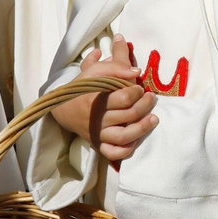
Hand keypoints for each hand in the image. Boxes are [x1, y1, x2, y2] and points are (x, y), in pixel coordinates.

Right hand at [51, 39, 158, 160]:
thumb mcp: (96, 70)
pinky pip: (113, 153)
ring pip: (124, 137)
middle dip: (145, 105)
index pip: (124, 98)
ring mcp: (98, 134)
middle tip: (151, 98)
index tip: (139, 88)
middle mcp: (97, 119)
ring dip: (142, 128)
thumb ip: (116, 66)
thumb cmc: (83, 87)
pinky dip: (126, 149)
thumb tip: (137, 70)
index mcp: (95, 99)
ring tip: (154, 118)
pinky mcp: (98, 145)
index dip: (136, 92)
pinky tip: (136, 138)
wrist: (63, 109)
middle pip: (128, 115)